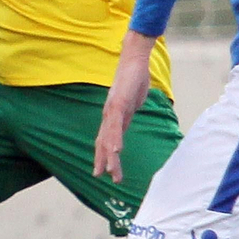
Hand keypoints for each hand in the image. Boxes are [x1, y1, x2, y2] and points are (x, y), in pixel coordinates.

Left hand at [93, 31, 156, 183]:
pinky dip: (115, 138)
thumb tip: (130, 116)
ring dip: (110, 156)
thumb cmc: (134, 79)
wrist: (135, 60)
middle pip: (103, 142)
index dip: (103, 155)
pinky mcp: (118, 103)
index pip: (105, 139)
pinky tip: (115, 150)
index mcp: (112, 116)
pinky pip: (115, 124)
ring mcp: (112, 109)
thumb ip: (129, 111)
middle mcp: (108, 114)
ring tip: (111, 172)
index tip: (103, 170)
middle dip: (104, 161)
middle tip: (104, 178)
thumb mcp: (133, 101)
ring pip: (108, 137)